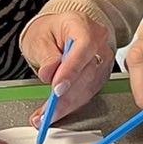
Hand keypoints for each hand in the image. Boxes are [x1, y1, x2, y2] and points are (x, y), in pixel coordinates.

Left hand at [21, 10, 114, 127]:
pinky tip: (54, 113)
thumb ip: (46, 56)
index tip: (56, 89)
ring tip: (44, 117)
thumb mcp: (39, 38)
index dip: (71, 70)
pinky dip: (69, 106)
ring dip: (65, 106)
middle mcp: (99, 43)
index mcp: (84, 26)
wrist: (58, 32)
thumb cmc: (49, 31)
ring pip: (88, 88)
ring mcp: (103, 60)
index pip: (84, 47)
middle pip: (86, 73)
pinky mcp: (100, 76)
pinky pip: (87, 94)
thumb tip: (49, 73)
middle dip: (65, 97)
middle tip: (46, 112)